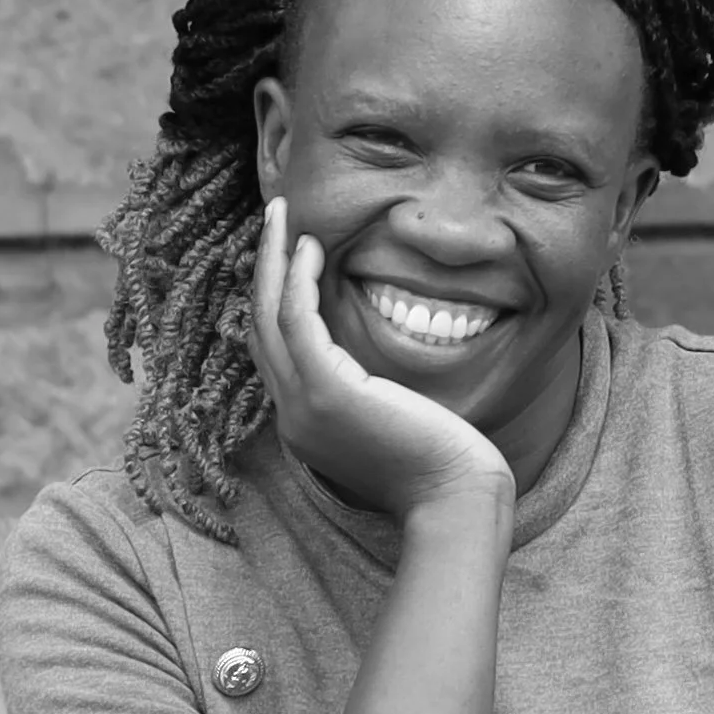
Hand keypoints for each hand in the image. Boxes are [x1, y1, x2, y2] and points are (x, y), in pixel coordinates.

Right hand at [250, 196, 514, 526]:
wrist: (454, 498)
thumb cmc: (441, 464)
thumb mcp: (392, 420)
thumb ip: (371, 392)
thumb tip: (378, 363)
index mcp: (305, 423)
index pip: (275, 349)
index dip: (274, 296)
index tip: (287, 252)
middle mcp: (292, 416)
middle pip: (259, 326)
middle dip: (262, 267)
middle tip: (273, 218)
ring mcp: (302, 406)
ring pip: (268, 316)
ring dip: (272, 259)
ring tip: (282, 215)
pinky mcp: (326, 393)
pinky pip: (297, 321)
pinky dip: (298, 279)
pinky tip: (312, 248)